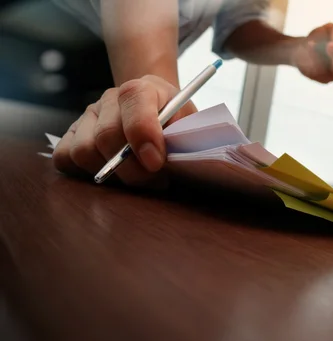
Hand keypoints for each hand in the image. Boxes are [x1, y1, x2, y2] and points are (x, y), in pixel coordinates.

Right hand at [53, 75, 196, 186]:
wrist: (157, 109)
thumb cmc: (174, 122)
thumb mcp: (188, 123)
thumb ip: (180, 136)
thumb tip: (165, 160)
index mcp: (142, 88)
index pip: (135, 105)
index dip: (143, 136)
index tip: (156, 162)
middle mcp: (110, 98)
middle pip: (106, 136)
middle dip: (132, 169)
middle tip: (156, 181)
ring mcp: (88, 115)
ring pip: (83, 151)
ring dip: (110, 173)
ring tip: (136, 177)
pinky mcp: (73, 134)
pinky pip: (64, 158)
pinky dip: (84, 172)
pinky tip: (112, 173)